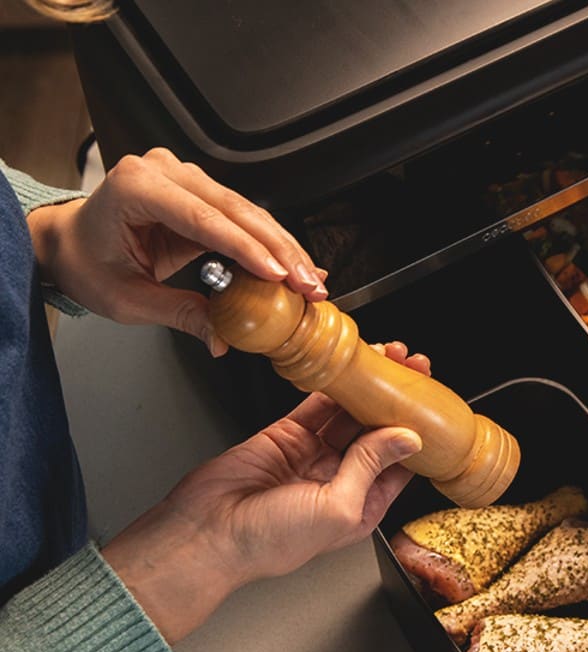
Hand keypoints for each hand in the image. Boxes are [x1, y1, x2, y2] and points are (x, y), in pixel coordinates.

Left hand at [26, 147, 325, 354]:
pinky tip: (295, 265)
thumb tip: (222, 337)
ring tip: (310, 280)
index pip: (204, 219)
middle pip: (236, 211)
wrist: (71, 243)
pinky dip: (271, 243)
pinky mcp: (201, 192)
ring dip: (283, 249)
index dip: (247, 249)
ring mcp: (185, 177)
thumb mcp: (127, 298)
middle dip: (279, 252)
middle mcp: (164, 172)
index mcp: (136, 187)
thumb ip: (179, 314)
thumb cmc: (86, 261)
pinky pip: (243, 217)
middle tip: (308, 285)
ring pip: (248, 212)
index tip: (278, 276)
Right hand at [102, 342, 428, 642]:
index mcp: (362, 506)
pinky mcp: (285, 437)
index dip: (417, 429)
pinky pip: (317, 405)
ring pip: (350, 413)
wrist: (204, 535)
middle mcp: (341, 480)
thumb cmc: (265, 544)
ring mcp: (312, 456)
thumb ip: (370, 468)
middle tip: (412, 368)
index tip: (431, 400)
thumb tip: (408, 439)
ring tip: (388, 358)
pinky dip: (333, 385)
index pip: (401, 462)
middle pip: (378, 432)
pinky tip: (350, 365)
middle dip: (397, 399)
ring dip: (368, 387)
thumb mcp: (336, 508)